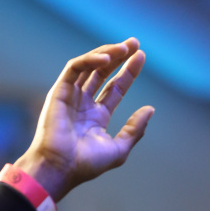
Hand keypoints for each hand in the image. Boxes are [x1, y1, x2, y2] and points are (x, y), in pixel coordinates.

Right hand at [14, 38, 153, 201]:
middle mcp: (83, 104)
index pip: (114, 88)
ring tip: (124, 47)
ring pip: (89, 66)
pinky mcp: (59, 91)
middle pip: (103, 72)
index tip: (141, 57)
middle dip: (119, 56)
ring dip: (106, 53)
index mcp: (96, 117)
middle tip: (134, 43)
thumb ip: (134, 130)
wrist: (59, 167)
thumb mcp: (118, 150)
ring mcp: (71, 96)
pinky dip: (90, 60)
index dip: (128, 72)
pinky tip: (106, 59)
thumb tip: (150, 109)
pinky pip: (75, 68)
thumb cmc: (86, 164)